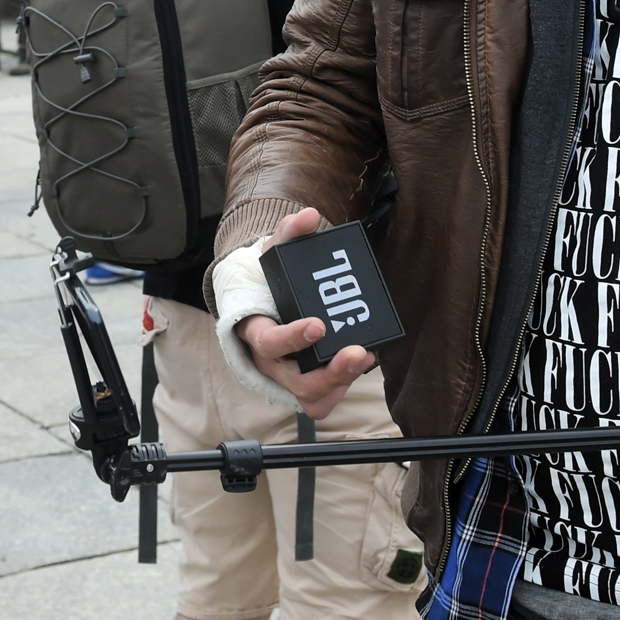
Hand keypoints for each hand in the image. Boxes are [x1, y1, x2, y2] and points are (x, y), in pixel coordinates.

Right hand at [233, 207, 373, 419]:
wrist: (260, 307)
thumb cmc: (269, 284)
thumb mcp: (273, 255)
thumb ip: (289, 234)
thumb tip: (310, 216)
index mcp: (254, 329)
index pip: (268, 341)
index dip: (293, 337)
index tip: (319, 324)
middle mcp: (269, 361)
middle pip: (294, 379)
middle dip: (329, 371)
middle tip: (357, 351)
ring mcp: (285, 377)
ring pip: (310, 396)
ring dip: (340, 382)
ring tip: (364, 358)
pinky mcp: (303, 387)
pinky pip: (319, 403)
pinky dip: (339, 391)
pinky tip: (360, 366)